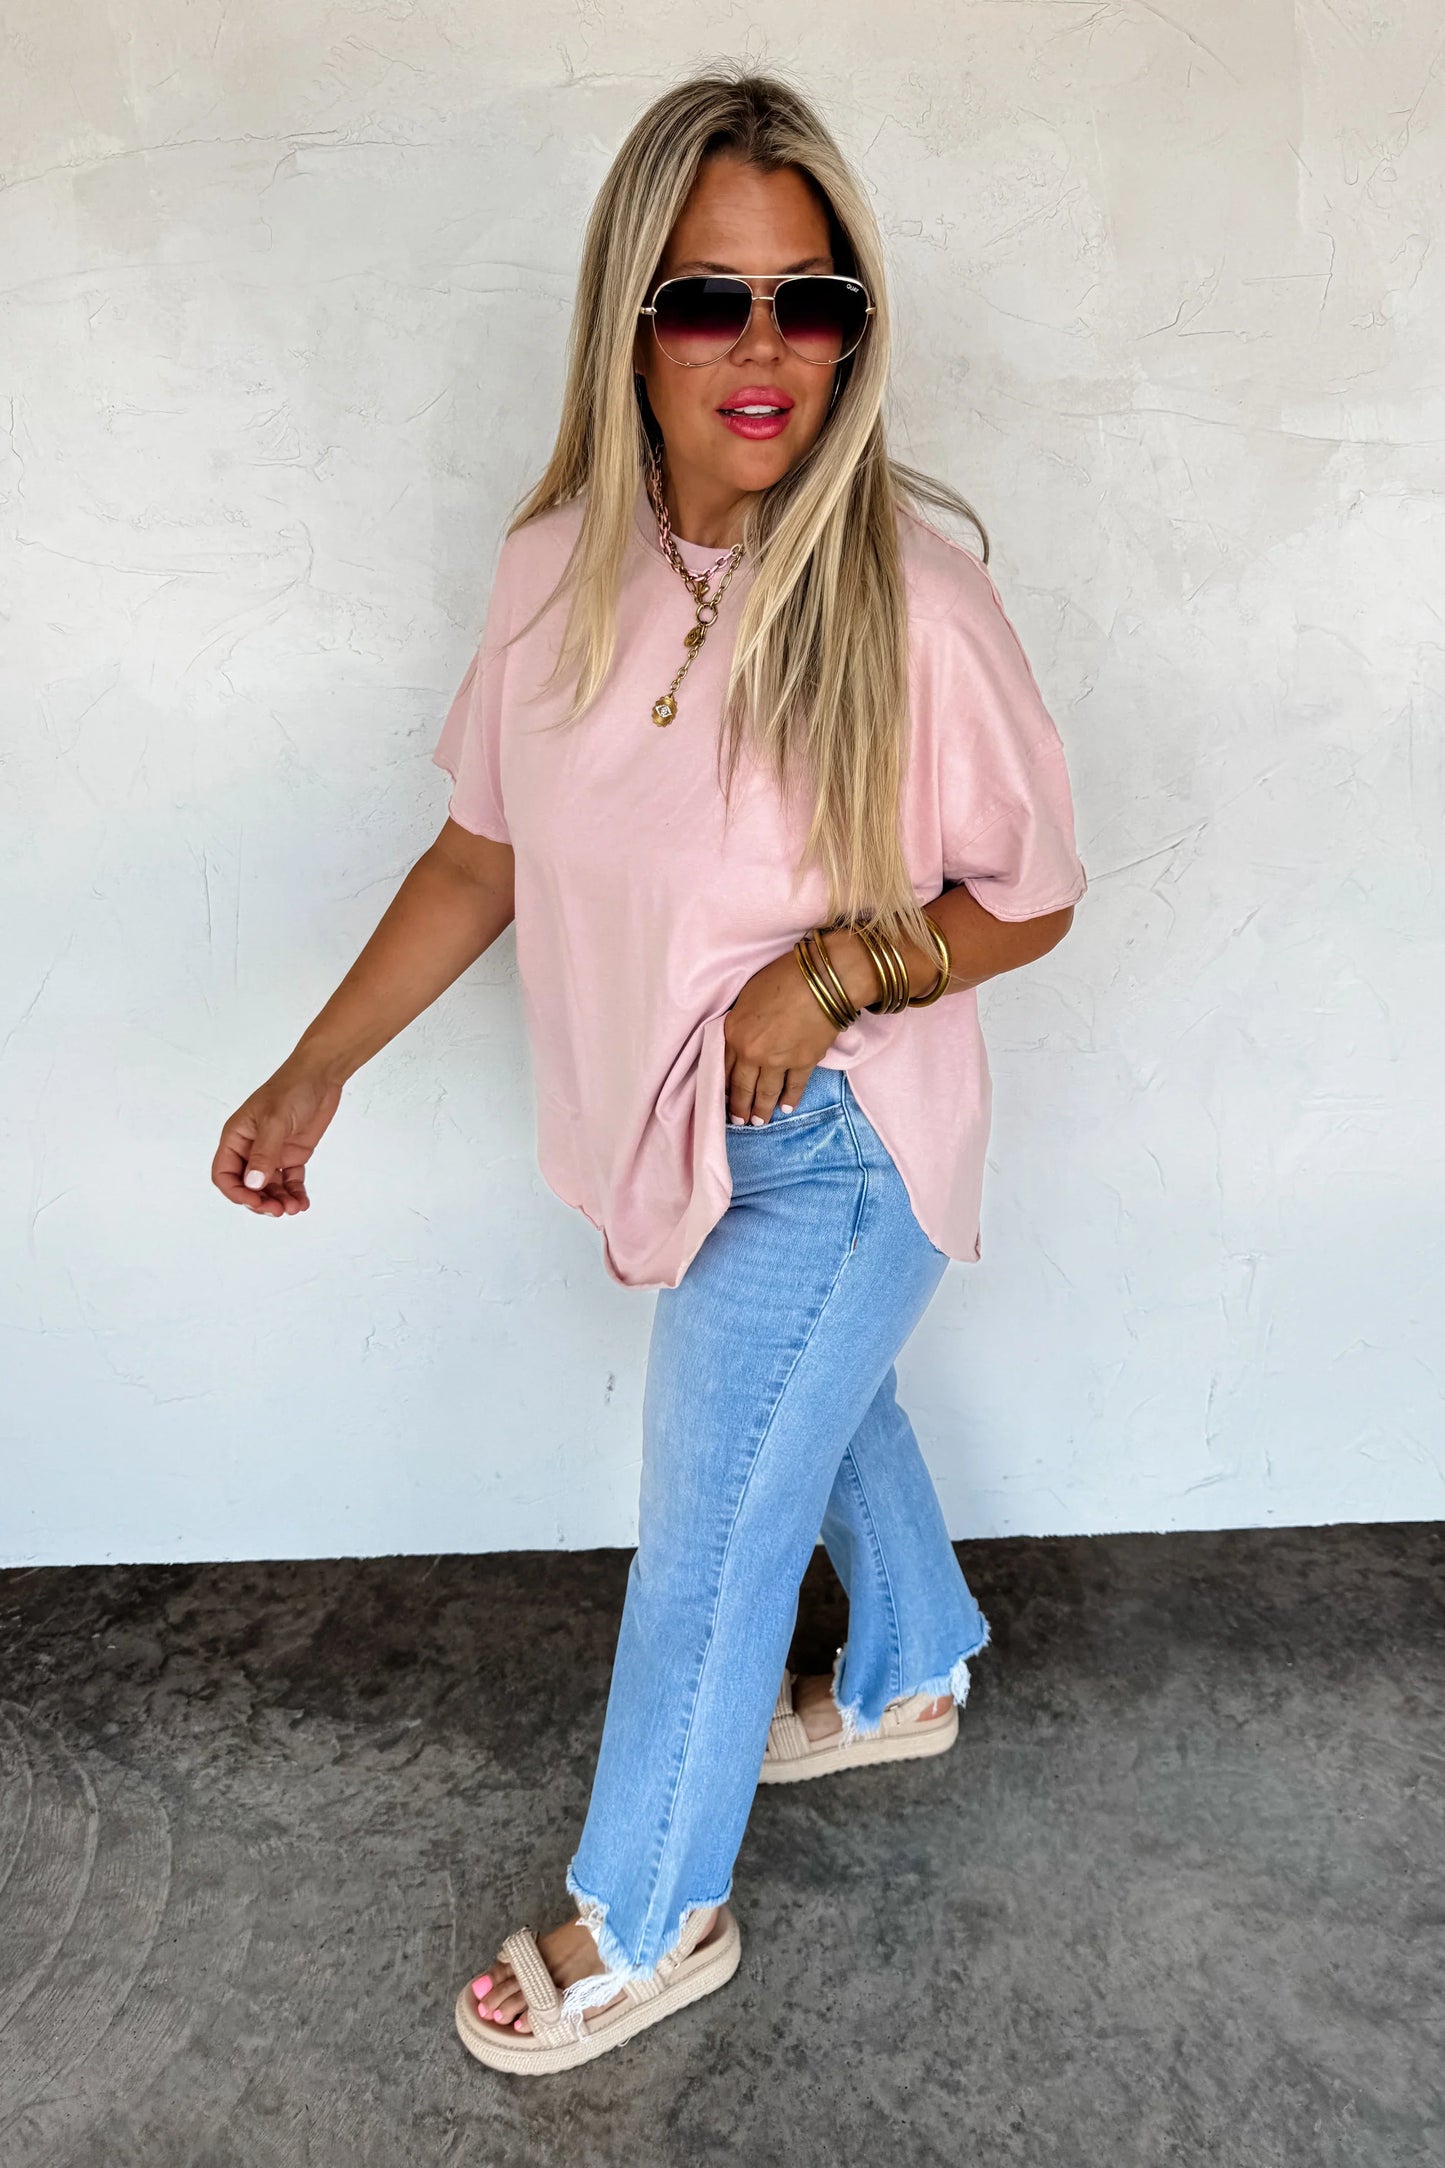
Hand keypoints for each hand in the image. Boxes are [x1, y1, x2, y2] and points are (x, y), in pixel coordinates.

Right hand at [210, 1057, 343, 1216]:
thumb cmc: (291, 1089)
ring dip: (279, 1201)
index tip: (255, 1201)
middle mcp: (251, 1148)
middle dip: (260, 1202)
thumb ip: (264, 1154)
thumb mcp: (274, 1121)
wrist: (321, 1076)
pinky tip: (302, 1202)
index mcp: (236, 1138)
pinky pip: (289, 1181)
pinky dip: (294, 1194)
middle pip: (247, 1186)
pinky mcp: (292, 1155)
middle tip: (278, 1210)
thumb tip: (253, 1185)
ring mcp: (272, 1153)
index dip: (236, 1192)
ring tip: (294, 1208)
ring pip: (269, 1188)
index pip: (224, 1174)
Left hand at [723, 932, 877, 1125]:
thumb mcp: (748, 996)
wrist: (821, 980)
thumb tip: (743, 1037)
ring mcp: (778, 1061)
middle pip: (742, 1086)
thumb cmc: (782, 977)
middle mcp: (751, 1053)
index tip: (722, 1098)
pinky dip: (790, 1099)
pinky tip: (786, 1108)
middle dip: (739, 1107)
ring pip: (766, 1092)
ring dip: (762, 1110)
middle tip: (738, 1122)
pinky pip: (794, 1087)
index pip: (723, 1066)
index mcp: (733, 1033)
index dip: (723, 1084)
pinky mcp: (803, 1063)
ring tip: (759, 1122)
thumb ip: (742, 1022)